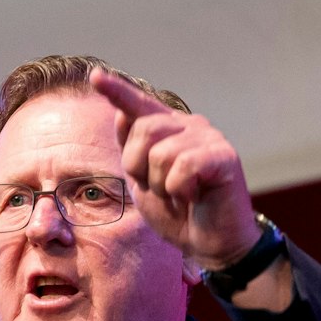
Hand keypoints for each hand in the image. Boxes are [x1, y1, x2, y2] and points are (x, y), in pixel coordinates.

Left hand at [91, 67, 261, 271]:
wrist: (211, 244)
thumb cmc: (178, 213)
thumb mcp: (143, 183)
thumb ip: (132, 151)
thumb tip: (121, 113)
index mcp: (169, 130)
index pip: (139, 105)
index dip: (117, 91)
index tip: (94, 77)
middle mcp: (190, 126)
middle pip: (144, 129)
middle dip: (139, 167)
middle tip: (159, 190)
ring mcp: (209, 138)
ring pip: (161, 153)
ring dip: (161, 185)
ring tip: (179, 195)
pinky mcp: (225, 156)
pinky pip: (184, 167)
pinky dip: (180, 190)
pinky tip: (194, 197)